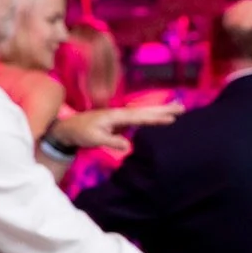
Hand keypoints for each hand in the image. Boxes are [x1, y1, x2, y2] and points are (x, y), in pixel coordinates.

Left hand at [48, 103, 183, 154]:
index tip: (172, 119)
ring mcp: (120, 117)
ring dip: (160, 110)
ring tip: (178, 108)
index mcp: (116, 116)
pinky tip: (160, 118)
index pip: (140, 117)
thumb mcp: (94, 139)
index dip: (155, 118)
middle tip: (183, 107)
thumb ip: (111, 141)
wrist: (68, 129)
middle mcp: (120, 113)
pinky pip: (139, 118)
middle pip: (145, 111)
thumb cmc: (80, 132)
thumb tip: (128, 145)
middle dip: (164, 109)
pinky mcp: (120, 122)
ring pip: (144, 113)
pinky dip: (151, 116)